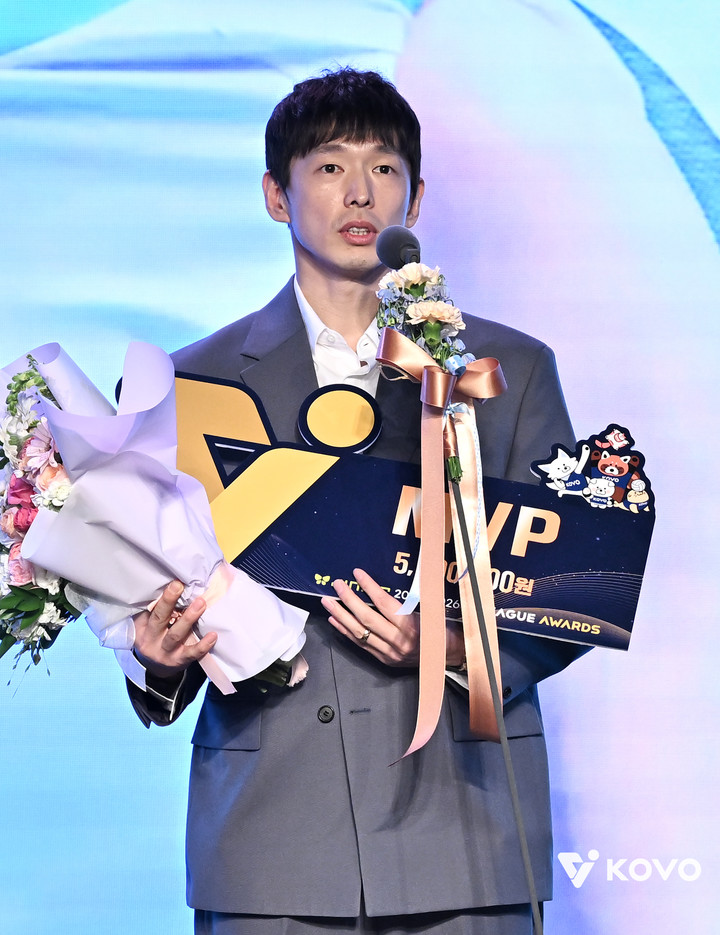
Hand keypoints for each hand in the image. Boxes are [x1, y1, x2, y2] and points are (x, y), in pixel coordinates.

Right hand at [132, 580, 216, 680]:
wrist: (154, 668)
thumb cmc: (155, 637)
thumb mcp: (148, 624)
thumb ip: (156, 609)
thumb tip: (174, 585)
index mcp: (142, 626)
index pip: (149, 609)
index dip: (161, 596)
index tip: (174, 582)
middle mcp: (150, 639)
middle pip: (159, 618)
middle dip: (168, 601)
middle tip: (179, 586)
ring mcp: (164, 651)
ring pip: (175, 635)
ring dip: (188, 619)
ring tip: (201, 604)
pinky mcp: (178, 661)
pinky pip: (191, 653)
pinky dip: (202, 645)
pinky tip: (212, 635)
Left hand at [321, 568, 464, 667]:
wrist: (449, 656)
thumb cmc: (441, 629)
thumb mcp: (431, 611)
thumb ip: (409, 601)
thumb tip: (386, 583)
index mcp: (411, 626)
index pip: (384, 603)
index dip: (369, 587)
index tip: (357, 573)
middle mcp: (398, 641)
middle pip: (367, 618)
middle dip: (349, 600)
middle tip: (337, 585)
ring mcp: (389, 652)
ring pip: (360, 633)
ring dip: (341, 616)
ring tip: (328, 602)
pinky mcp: (384, 660)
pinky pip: (360, 644)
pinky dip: (346, 631)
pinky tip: (335, 620)